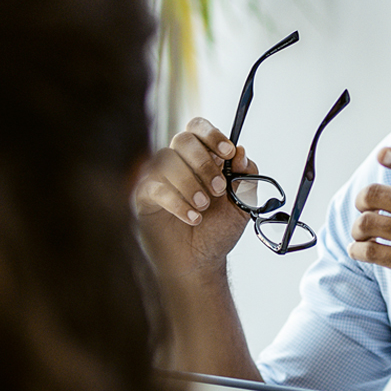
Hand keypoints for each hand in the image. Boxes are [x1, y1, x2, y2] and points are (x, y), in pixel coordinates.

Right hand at [134, 117, 259, 278]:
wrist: (200, 262)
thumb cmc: (216, 231)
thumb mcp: (242, 204)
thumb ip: (246, 178)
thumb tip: (242, 154)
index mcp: (201, 157)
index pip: (199, 128)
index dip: (213, 135)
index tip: (228, 152)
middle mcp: (178, 162)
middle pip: (183, 139)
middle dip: (203, 163)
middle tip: (217, 189)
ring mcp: (159, 177)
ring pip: (167, 159)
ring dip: (190, 183)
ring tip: (203, 207)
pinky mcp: (144, 196)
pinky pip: (155, 187)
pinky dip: (177, 202)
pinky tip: (192, 218)